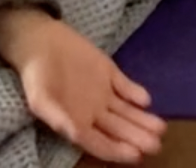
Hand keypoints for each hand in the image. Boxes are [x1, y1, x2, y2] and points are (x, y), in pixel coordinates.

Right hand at [0, 6, 165, 162]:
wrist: (39, 40)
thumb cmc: (36, 75)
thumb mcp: (41, 99)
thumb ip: (59, 118)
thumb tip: (77, 135)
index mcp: (76, 123)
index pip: (101, 143)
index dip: (118, 151)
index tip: (136, 155)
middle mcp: (92, 112)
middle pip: (119, 130)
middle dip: (137, 138)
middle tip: (156, 146)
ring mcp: (102, 93)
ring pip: (126, 111)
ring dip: (142, 120)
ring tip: (160, 128)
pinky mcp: (108, 72)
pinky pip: (125, 86)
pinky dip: (135, 93)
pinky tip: (145, 100)